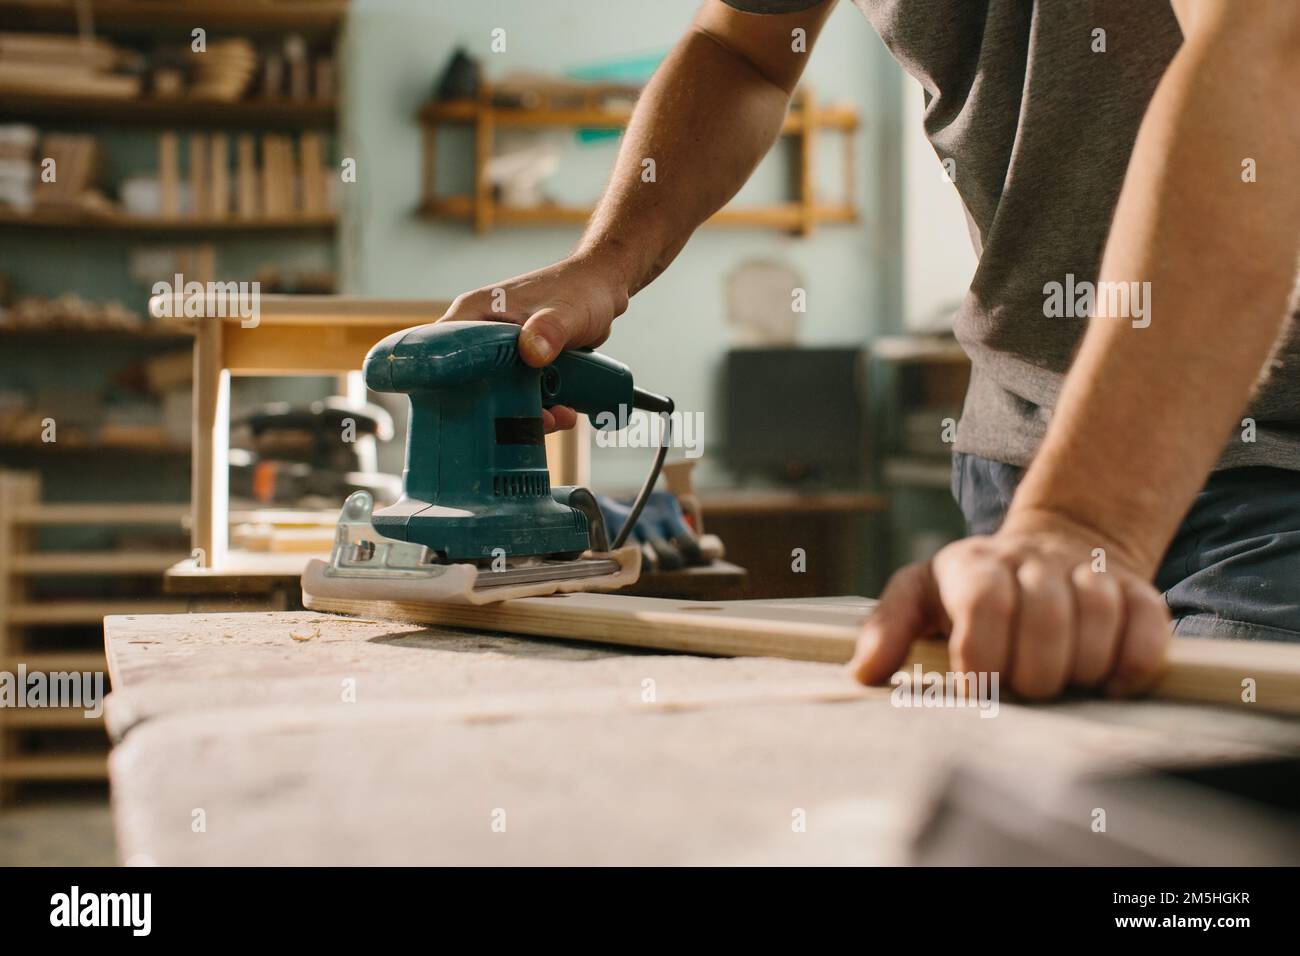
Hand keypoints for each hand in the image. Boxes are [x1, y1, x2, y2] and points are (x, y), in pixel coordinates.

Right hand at [438, 252, 631, 432]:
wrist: (602, 289)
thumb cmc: (579, 289)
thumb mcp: (564, 312)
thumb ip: (548, 330)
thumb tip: (531, 352)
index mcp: (474, 313)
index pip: (441, 350)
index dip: (447, 382)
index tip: (472, 409)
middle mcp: (481, 334)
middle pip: (471, 381)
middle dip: (498, 408)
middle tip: (532, 420)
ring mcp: (500, 352)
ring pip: (500, 393)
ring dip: (526, 413)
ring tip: (556, 418)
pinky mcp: (519, 366)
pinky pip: (521, 394)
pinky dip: (541, 407)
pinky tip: (563, 413)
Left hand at [848, 511, 1171, 698]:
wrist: (1048, 547)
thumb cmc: (971, 588)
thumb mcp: (919, 594)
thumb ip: (888, 627)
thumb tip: (865, 671)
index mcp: (975, 564)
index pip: (985, 604)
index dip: (983, 656)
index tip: (979, 689)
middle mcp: (1033, 562)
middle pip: (1044, 619)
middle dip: (1031, 673)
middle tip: (1021, 688)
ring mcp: (1088, 574)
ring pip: (1097, 620)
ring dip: (1078, 668)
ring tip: (1060, 683)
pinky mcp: (1136, 591)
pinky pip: (1149, 626)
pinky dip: (1132, 661)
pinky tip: (1109, 681)